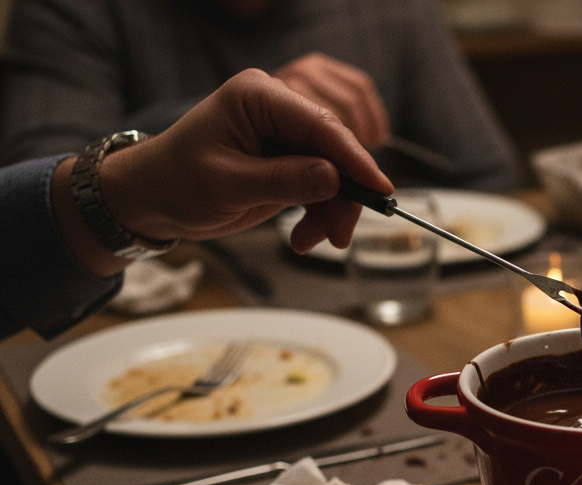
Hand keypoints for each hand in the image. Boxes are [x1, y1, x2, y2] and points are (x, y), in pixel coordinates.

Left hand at [98, 68, 392, 256]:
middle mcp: (277, 112)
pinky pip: (321, 191)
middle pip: (334, 152)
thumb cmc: (176, 183)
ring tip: (311, 241)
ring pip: (334, 176)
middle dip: (343, 196)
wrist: (153, 200)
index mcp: (259, 97)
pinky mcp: (287, 166)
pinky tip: (302, 237)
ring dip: (331, 212)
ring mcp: (284, 140)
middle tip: (338, 236)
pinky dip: (319, 217)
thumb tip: (333, 177)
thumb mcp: (229, 184)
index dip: (355, 159)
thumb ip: (284, 180)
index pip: (321, 125)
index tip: (379, 190)